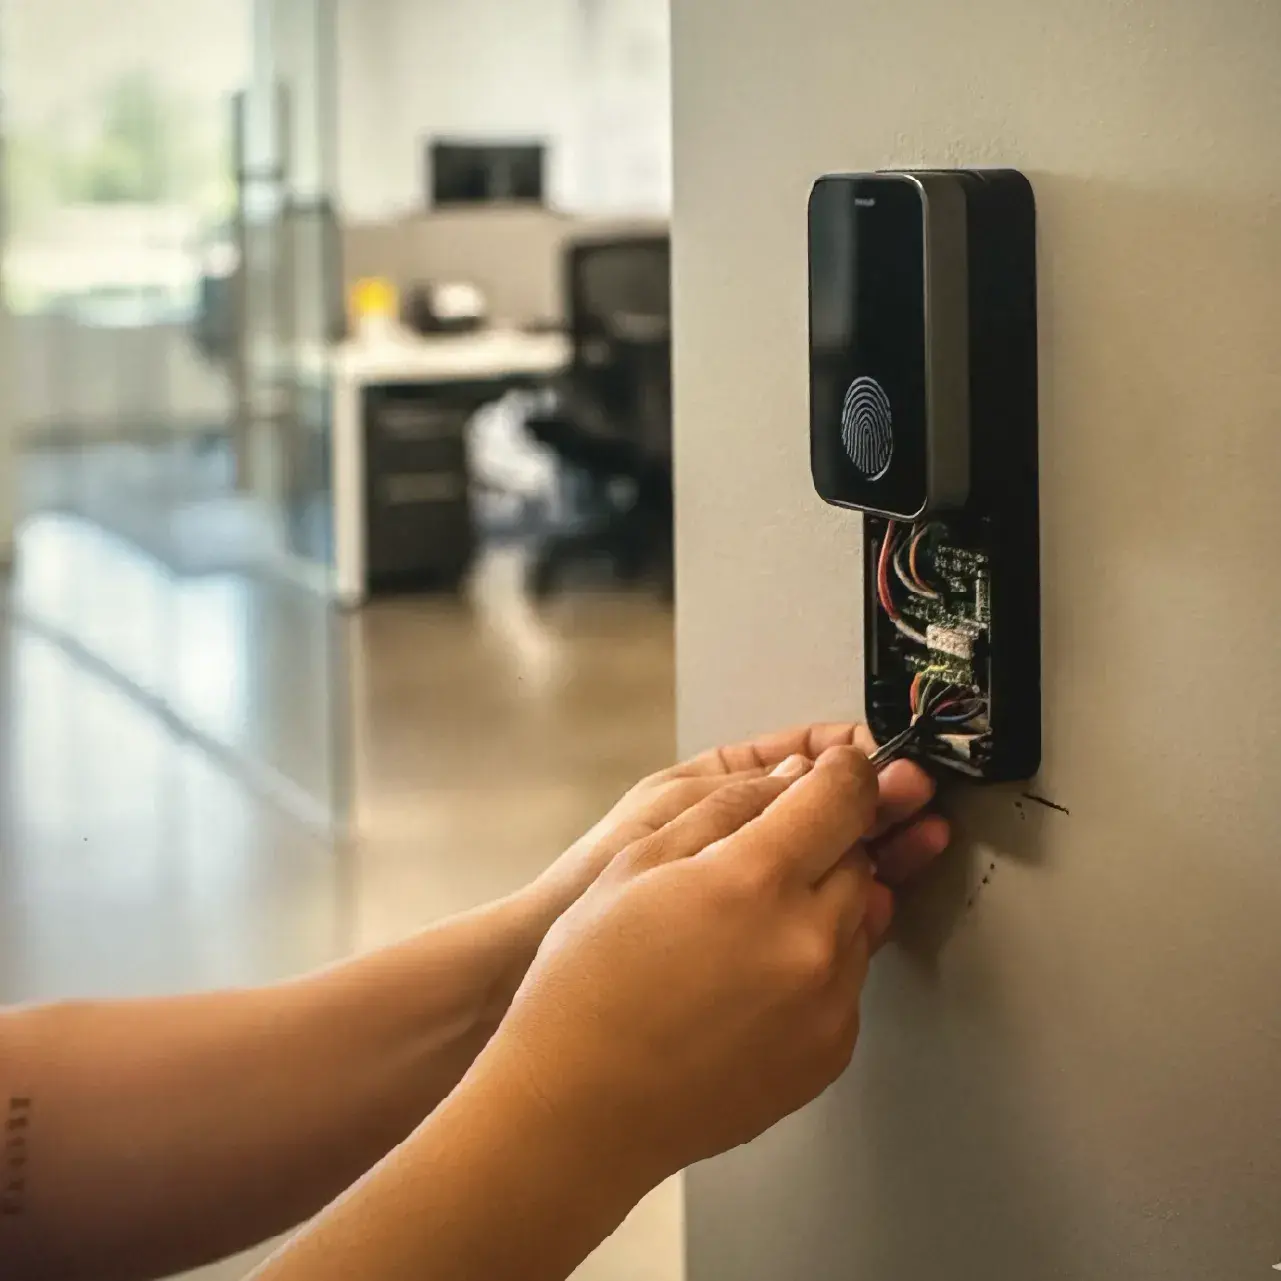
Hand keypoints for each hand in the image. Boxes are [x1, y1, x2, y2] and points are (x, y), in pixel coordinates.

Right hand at [482, 746, 912, 1194]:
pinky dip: (819, 964)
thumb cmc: (589, 981)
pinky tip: (755, 978)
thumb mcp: (638, 862)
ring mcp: (829, 1006)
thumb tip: (793, 778)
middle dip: (828, 842)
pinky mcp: (832, 1055)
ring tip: (749, 926)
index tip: (835, 768)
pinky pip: (848, 982)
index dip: (844, 770)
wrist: (580, 1111)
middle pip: (860, 858)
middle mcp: (811, 941)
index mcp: (757, 880)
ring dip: (824, 904)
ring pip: (860, 920)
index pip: (843, 797)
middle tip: (766, 857)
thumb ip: (727, 810)